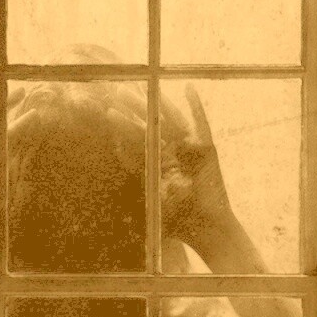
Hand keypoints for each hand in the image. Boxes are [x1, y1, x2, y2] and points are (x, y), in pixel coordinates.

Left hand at [109, 84, 233, 252]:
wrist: (207, 230)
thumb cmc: (179, 221)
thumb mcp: (151, 198)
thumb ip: (138, 179)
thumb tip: (118, 151)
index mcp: (158, 163)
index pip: (137, 140)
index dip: (124, 126)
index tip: (108, 112)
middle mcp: (173, 153)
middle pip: (151, 125)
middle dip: (135, 109)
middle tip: (119, 91)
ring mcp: (190, 150)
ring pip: (171, 120)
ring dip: (159, 103)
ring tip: (147, 85)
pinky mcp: (208, 151)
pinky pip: (202, 125)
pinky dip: (196, 107)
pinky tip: (188, 88)